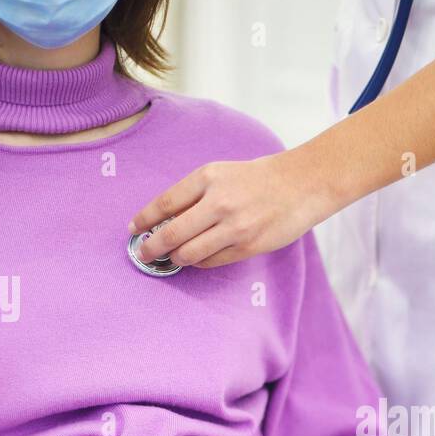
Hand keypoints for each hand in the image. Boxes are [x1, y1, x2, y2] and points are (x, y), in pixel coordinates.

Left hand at [128, 149, 335, 269]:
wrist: (300, 185)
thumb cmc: (257, 180)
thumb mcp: (222, 174)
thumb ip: (195, 194)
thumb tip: (166, 221)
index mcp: (208, 177)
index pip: (165, 203)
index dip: (144, 219)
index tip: (134, 229)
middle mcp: (219, 202)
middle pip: (173, 233)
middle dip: (152, 247)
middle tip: (143, 253)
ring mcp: (234, 227)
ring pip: (190, 252)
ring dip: (176, 258)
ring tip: (171, 258)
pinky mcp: (248, 246)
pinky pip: (212, 261)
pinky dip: (200, 262)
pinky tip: (197, 258)